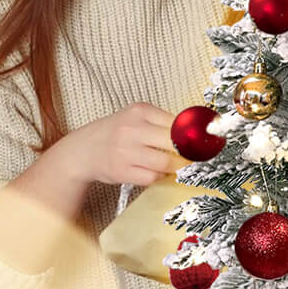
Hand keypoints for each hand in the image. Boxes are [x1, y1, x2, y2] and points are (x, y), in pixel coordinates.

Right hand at [60, 103, 187, 186]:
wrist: (82, 150)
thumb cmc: (115, 133)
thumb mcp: (136, 118)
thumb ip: (161, 122)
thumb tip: (194, 134)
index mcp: (140, 111)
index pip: (177, 122)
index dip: (193, 134)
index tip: (204, 141)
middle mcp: (132, 129)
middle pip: (174, 142)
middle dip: (189, 152)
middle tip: (196, 156)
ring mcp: (126, 151)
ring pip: (166, 162)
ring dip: (177, 167)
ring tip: (179, 165)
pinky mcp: (121, 171)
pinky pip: (152, 177)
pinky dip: (160, 176)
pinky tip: (159, 172)